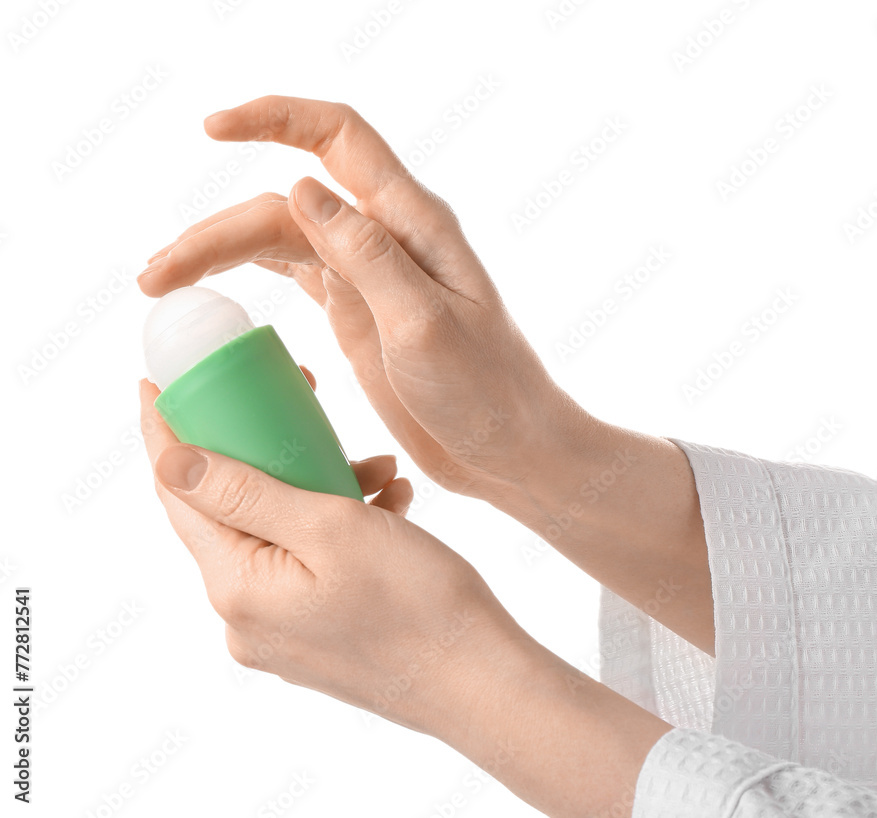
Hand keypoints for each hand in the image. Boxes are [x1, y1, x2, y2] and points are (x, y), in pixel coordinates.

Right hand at [138, 95, 577, 502]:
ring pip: (280, 239)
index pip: (340, 139)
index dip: (275, 119)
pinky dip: (247, 273)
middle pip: (286, 205)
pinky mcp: (357, 314)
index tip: (212, 129)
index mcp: (414, 226)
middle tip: (156, 279)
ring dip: (219, 253)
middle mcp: (387, 239)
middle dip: (217, 230)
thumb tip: (302, 188)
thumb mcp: (425, 326)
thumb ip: (368, 256)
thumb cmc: (486, 393)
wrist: (509, 449)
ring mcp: (369, 276)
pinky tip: (212, 284)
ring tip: (160, 285)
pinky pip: (293, 274)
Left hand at [140, 375, 506, 730]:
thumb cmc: (418, 605)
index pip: (179, 496)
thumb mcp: (332, 530)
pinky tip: (391, 507)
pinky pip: (311, 563)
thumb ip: (248, 493)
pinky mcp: (317, 635)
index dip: (165, 435)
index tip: (156, 385)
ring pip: (282, 532)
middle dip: (269, 451)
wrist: (481, 683)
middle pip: (233, 510)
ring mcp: (281, 632)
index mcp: (237, 589)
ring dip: (323, 488)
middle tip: (295, 400)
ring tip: (382, 469)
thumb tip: (173, 462)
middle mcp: (245, 618)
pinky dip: (343, 528)